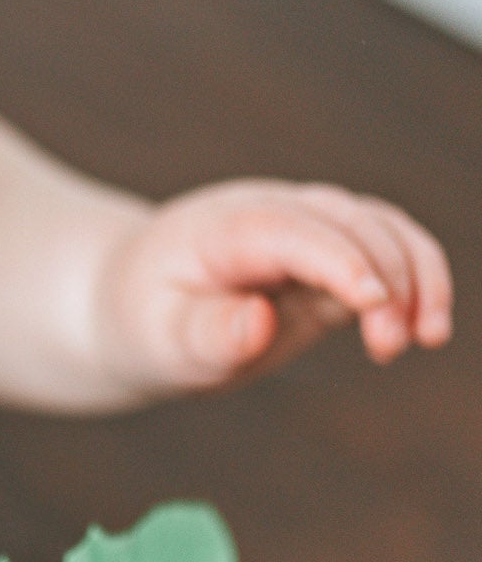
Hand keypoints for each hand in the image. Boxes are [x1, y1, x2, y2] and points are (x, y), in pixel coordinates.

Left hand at [95, 180, 451, 397]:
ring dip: (418, 274)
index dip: (338, 260)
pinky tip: (422, 329)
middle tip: (391, 348)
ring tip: (428, 336)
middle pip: (349, 222)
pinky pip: (387, 250)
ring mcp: (304, 227)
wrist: (134, 303)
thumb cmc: (145, 322)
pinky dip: (416, 280)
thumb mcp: (160, 339)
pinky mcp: (327, 255)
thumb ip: (207, 333)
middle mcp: (271, 213)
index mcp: (222, 228)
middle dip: (386, 277)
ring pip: (381, 226)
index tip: (374, 304)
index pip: (290, 230)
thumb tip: (258, 324)